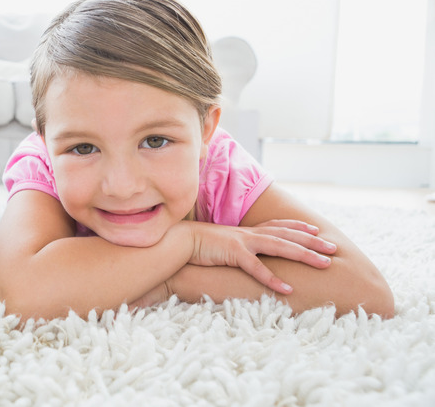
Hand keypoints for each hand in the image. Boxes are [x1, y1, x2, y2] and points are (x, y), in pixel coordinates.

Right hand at [185, 220, 335, 293]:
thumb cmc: (200, 245)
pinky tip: (287, 288)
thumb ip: (237, 246)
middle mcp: (250, 233)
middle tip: (334, 249)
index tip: (317, 229)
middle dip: (313, 241)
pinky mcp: (234, 253)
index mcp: (248, 231)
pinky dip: (273, 278)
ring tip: (323, 264)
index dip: (299, 226)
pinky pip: (257, 268)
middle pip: (288, 235)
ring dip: (304, 255)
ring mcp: (243, 242)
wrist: (180, 240)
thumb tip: (243, 254)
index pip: (279, 225)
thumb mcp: (224, 243)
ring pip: (281, 247)